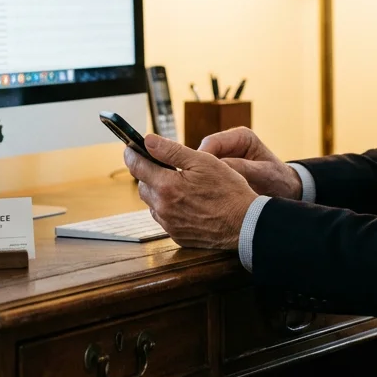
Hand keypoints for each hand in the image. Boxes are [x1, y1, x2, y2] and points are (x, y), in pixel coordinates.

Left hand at [122, 134, 256, 249]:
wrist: (245, 223)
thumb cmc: (228, 189)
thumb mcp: (203, 161)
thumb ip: (171, 151)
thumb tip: (147, 140)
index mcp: (166, 186)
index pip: (136, 166)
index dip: (132, 154)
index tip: (131, 148)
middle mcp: (163, 208)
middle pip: (142, 186)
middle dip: (148, 174)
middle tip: (164, 167)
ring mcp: (169, 224)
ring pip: (153, 204)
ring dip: (159, 193)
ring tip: (180, 186)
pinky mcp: (178, 236)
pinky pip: (165, 219)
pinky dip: (170, 209)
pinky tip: (187, 203)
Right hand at [197, 127, 302, 201]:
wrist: (287, 192)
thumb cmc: (279, 181)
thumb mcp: (263, 174)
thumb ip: (243, 168)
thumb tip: (219, 167)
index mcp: (241, 137)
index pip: (212, 142)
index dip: (201, 158)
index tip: (195, 175)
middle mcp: (230, 144)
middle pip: (202, 154)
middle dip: (195, 170)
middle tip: (190, 187)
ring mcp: (224, 158)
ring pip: (200, 167)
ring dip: (197, 180)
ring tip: (194, 195)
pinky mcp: (220, 172)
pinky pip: (205, 178)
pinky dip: (202, 187)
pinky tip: (199, 199)